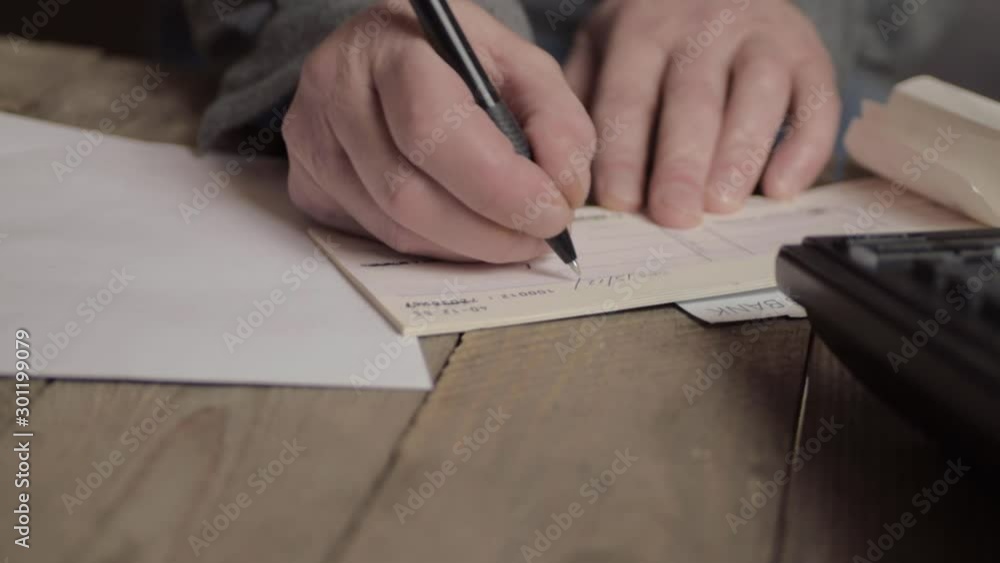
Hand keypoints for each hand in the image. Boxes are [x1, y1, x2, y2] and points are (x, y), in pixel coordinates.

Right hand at [284, 0, 595, 261]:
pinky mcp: (305, 184)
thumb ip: (557, 120)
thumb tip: (565, 190)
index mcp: (393, 45)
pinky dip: (432, 248)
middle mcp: (336, 89)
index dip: (498, 186)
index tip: (552, 213)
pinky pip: (374, 239)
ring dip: (464, 247)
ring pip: (393, 227)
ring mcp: (311, 141)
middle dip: (486, 232)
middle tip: (538, 239)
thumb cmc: (456, 62)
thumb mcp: (520, 66)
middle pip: (407, 193)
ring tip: (510, 237)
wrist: (385, 55)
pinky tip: (463, 231)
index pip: (433, 129)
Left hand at [564, 0, 840, 226]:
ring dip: (740, 154)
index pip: (629, 96)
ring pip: (758, 94)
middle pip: (694, 99)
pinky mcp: (809, 54)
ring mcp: (763, 37)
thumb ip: (584, 99)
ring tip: (722, 205)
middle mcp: (706, 27)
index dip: (624, 151)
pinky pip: (818, 100)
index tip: (620, 202)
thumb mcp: (601, 47)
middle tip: (674, 215)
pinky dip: (805, 147)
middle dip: (681, 162)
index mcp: (643, 30)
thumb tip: (574, 173)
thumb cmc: (650, 34)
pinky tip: (782, 188)